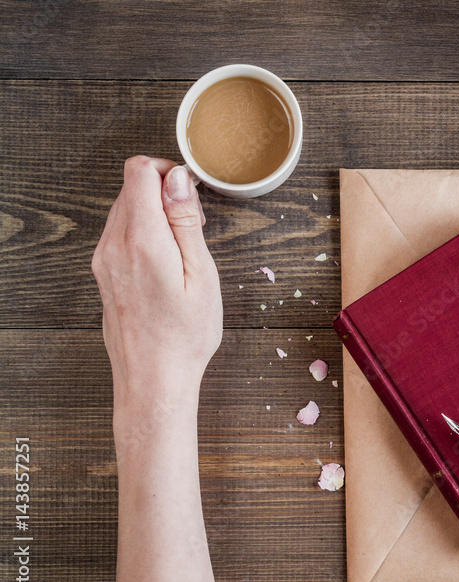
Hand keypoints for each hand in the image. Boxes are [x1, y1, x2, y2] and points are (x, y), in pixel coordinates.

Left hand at [92, 156, 221, 398]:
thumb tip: (177, 179)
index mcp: (142, 240)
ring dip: (154, 212)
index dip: (168, 171)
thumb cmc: (185, 335)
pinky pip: (119, 233)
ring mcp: (103, 260)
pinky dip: (143, 231)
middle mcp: (113, 245)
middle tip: (194, 224)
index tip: (191, 194)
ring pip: (125, 209)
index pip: (139, 172)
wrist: (154, 379)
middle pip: (131, 187)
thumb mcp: (201, 274)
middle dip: (164, 192)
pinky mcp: (103, 273)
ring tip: (183, 247)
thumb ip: (185, 222)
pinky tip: (166, 261)